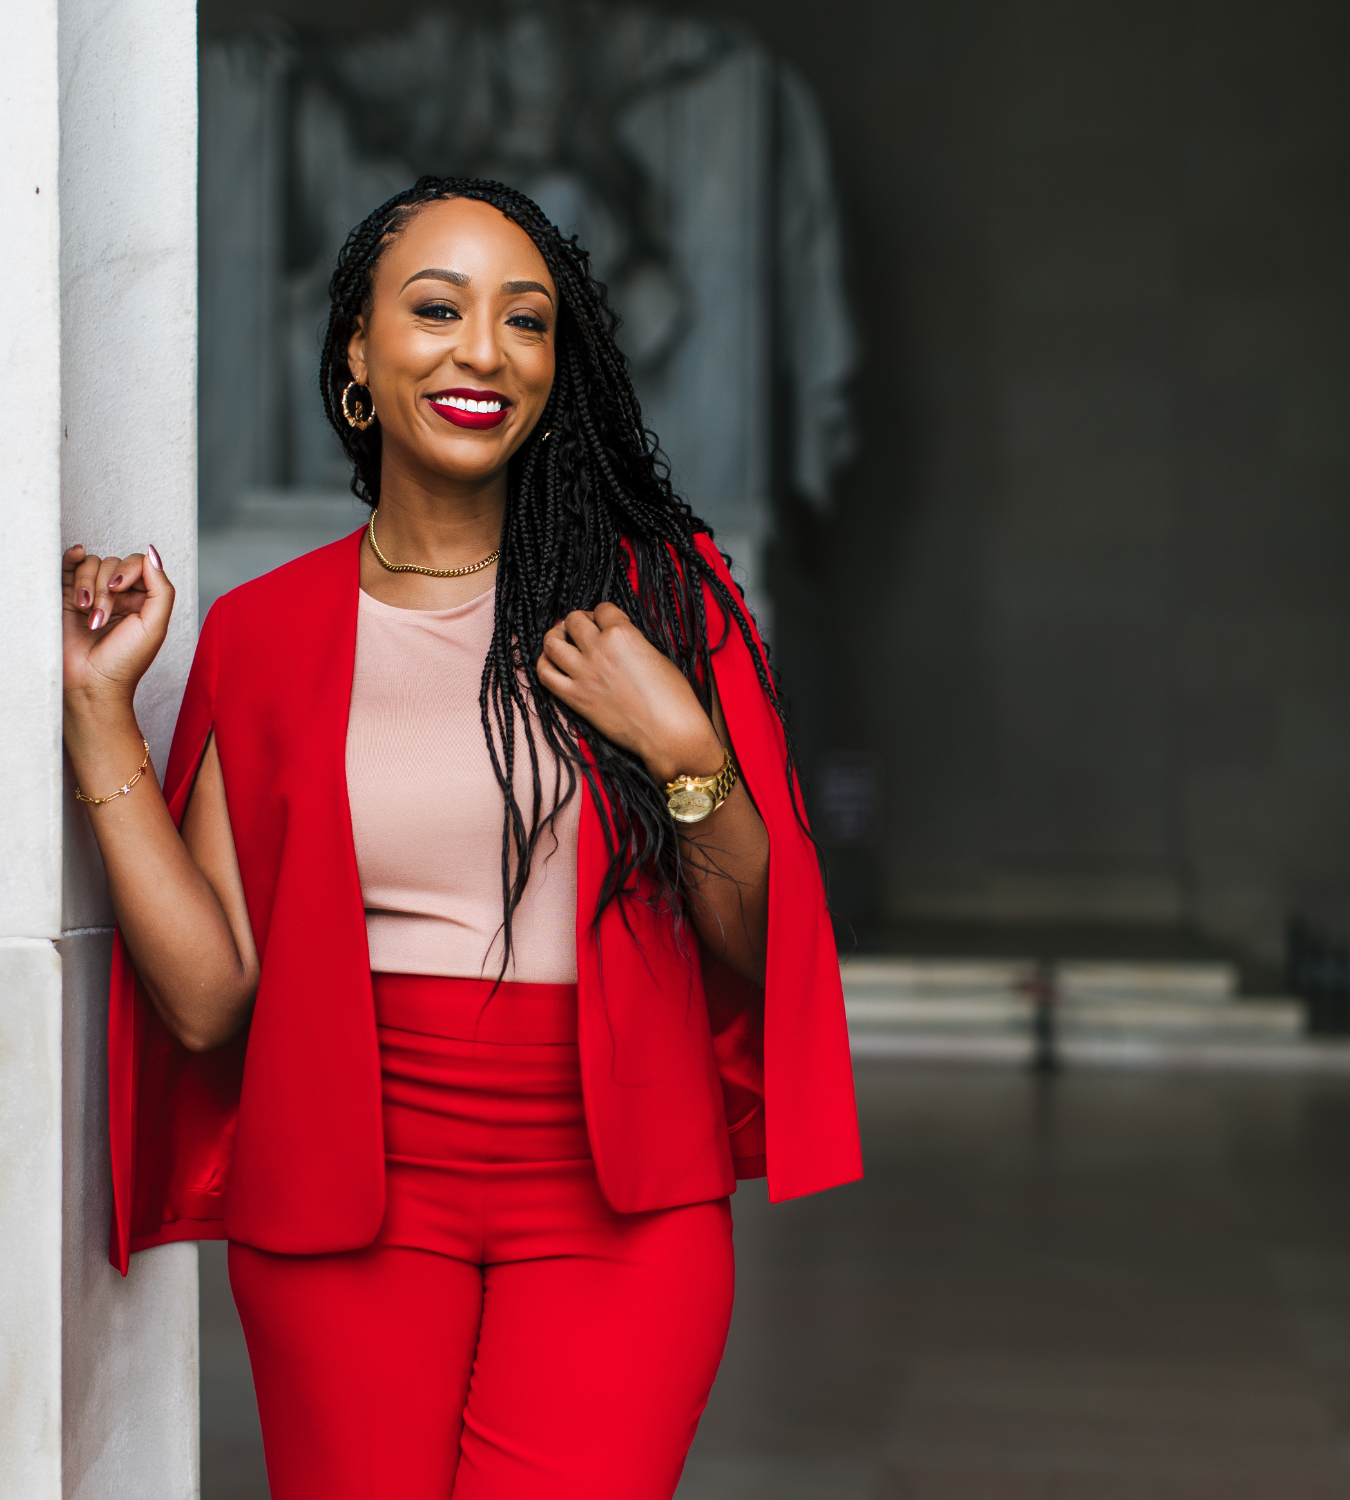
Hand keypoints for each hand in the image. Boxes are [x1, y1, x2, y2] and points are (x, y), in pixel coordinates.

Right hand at [63, 543, 174, 720]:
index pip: (138, 564)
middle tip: (101, 617)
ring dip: (88, 586)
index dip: (129, 570)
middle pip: (113, 563)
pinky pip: (69, 566)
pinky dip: (72, 559)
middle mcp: (118, 596)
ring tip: (87, 614)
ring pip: (91, 565)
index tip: (119, 589)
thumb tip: (152, 553)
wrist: (92, 684)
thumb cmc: (125, 661)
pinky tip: (77, 555)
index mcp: (142, 600)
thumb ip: (161, 588)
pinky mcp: (67, 599)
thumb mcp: (155, 625)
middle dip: (105, 588)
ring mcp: (92, 595)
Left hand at [537, 602, 723, 782]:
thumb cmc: (673, 697)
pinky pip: (545, 674)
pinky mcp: (575, 697)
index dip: (604, 614)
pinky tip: (552, 663)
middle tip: (583, 630)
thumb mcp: (656, 655)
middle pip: (574, 620)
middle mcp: (599, 649)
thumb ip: (632, 642)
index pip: (603, 609)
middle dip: (578, 621)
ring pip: (552, 642)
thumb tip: (617, 642)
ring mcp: (584, 673)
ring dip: (556, 637)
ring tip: (562, 640)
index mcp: (622, 634)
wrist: (669, 733)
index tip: (607, 623)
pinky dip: (544, 664)